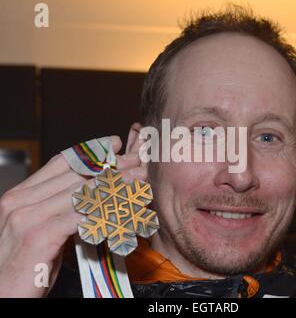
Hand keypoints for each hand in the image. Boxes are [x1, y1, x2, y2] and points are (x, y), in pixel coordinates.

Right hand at [0, 136, 144, 296]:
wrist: (2, 295)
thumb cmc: (25, 263)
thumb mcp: (41, 227)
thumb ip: (60, 208)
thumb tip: (93, 194)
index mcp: (21, 194)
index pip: (61, 163)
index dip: (91, 151)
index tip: (114, 144)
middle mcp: (21, 200)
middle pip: (76, 174)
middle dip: (111, 167)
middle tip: (136, 161)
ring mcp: (27, 217)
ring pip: (81, 192)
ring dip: (115, 185)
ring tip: (138, 179)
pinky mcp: (38, 236)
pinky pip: (81, 217)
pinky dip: (106, 211)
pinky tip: (124, 208)